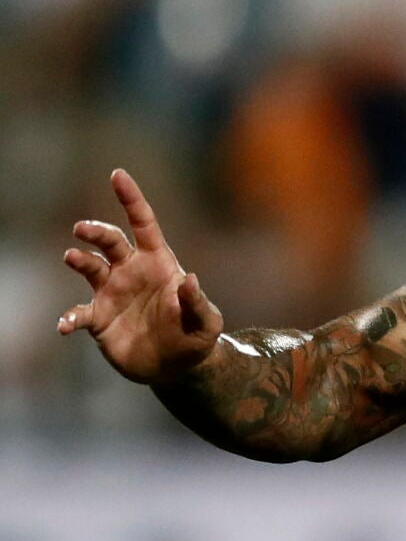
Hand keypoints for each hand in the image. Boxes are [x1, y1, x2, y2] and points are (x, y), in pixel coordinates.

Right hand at [57, 169, 223, 383]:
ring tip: (73, 257)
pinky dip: (68, 318)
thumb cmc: (194, 336)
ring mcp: (111, 293)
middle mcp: (130, 271)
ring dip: (80, 260)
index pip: (144, 224)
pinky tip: (65, 326)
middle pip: (110, 241)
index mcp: (158, 263)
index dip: (132, 199)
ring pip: (89, 267)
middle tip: (83, 230)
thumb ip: (197, 303)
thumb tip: (189, 280)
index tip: (118, 175)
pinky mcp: (97, 319)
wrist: (175, 366)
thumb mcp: (206, 323)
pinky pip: (78, 313)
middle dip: (96, 231)